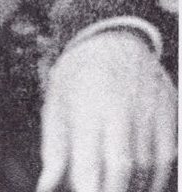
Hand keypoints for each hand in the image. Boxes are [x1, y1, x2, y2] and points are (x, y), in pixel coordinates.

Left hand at [38, 31, 176, 191]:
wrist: (113, 38)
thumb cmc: (78, 76)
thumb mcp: (57, 104)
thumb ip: (54, 148)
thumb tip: (45, 187)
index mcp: (86, 106)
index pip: (90, 163)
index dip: (89, 190)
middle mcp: (120, 107)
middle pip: (122, 168)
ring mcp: (148, 108)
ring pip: (147, 166)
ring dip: (135, 187)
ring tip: (120, 187)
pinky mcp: (169, 110)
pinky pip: (168, 157)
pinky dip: (157, 177)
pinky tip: (142, 183)